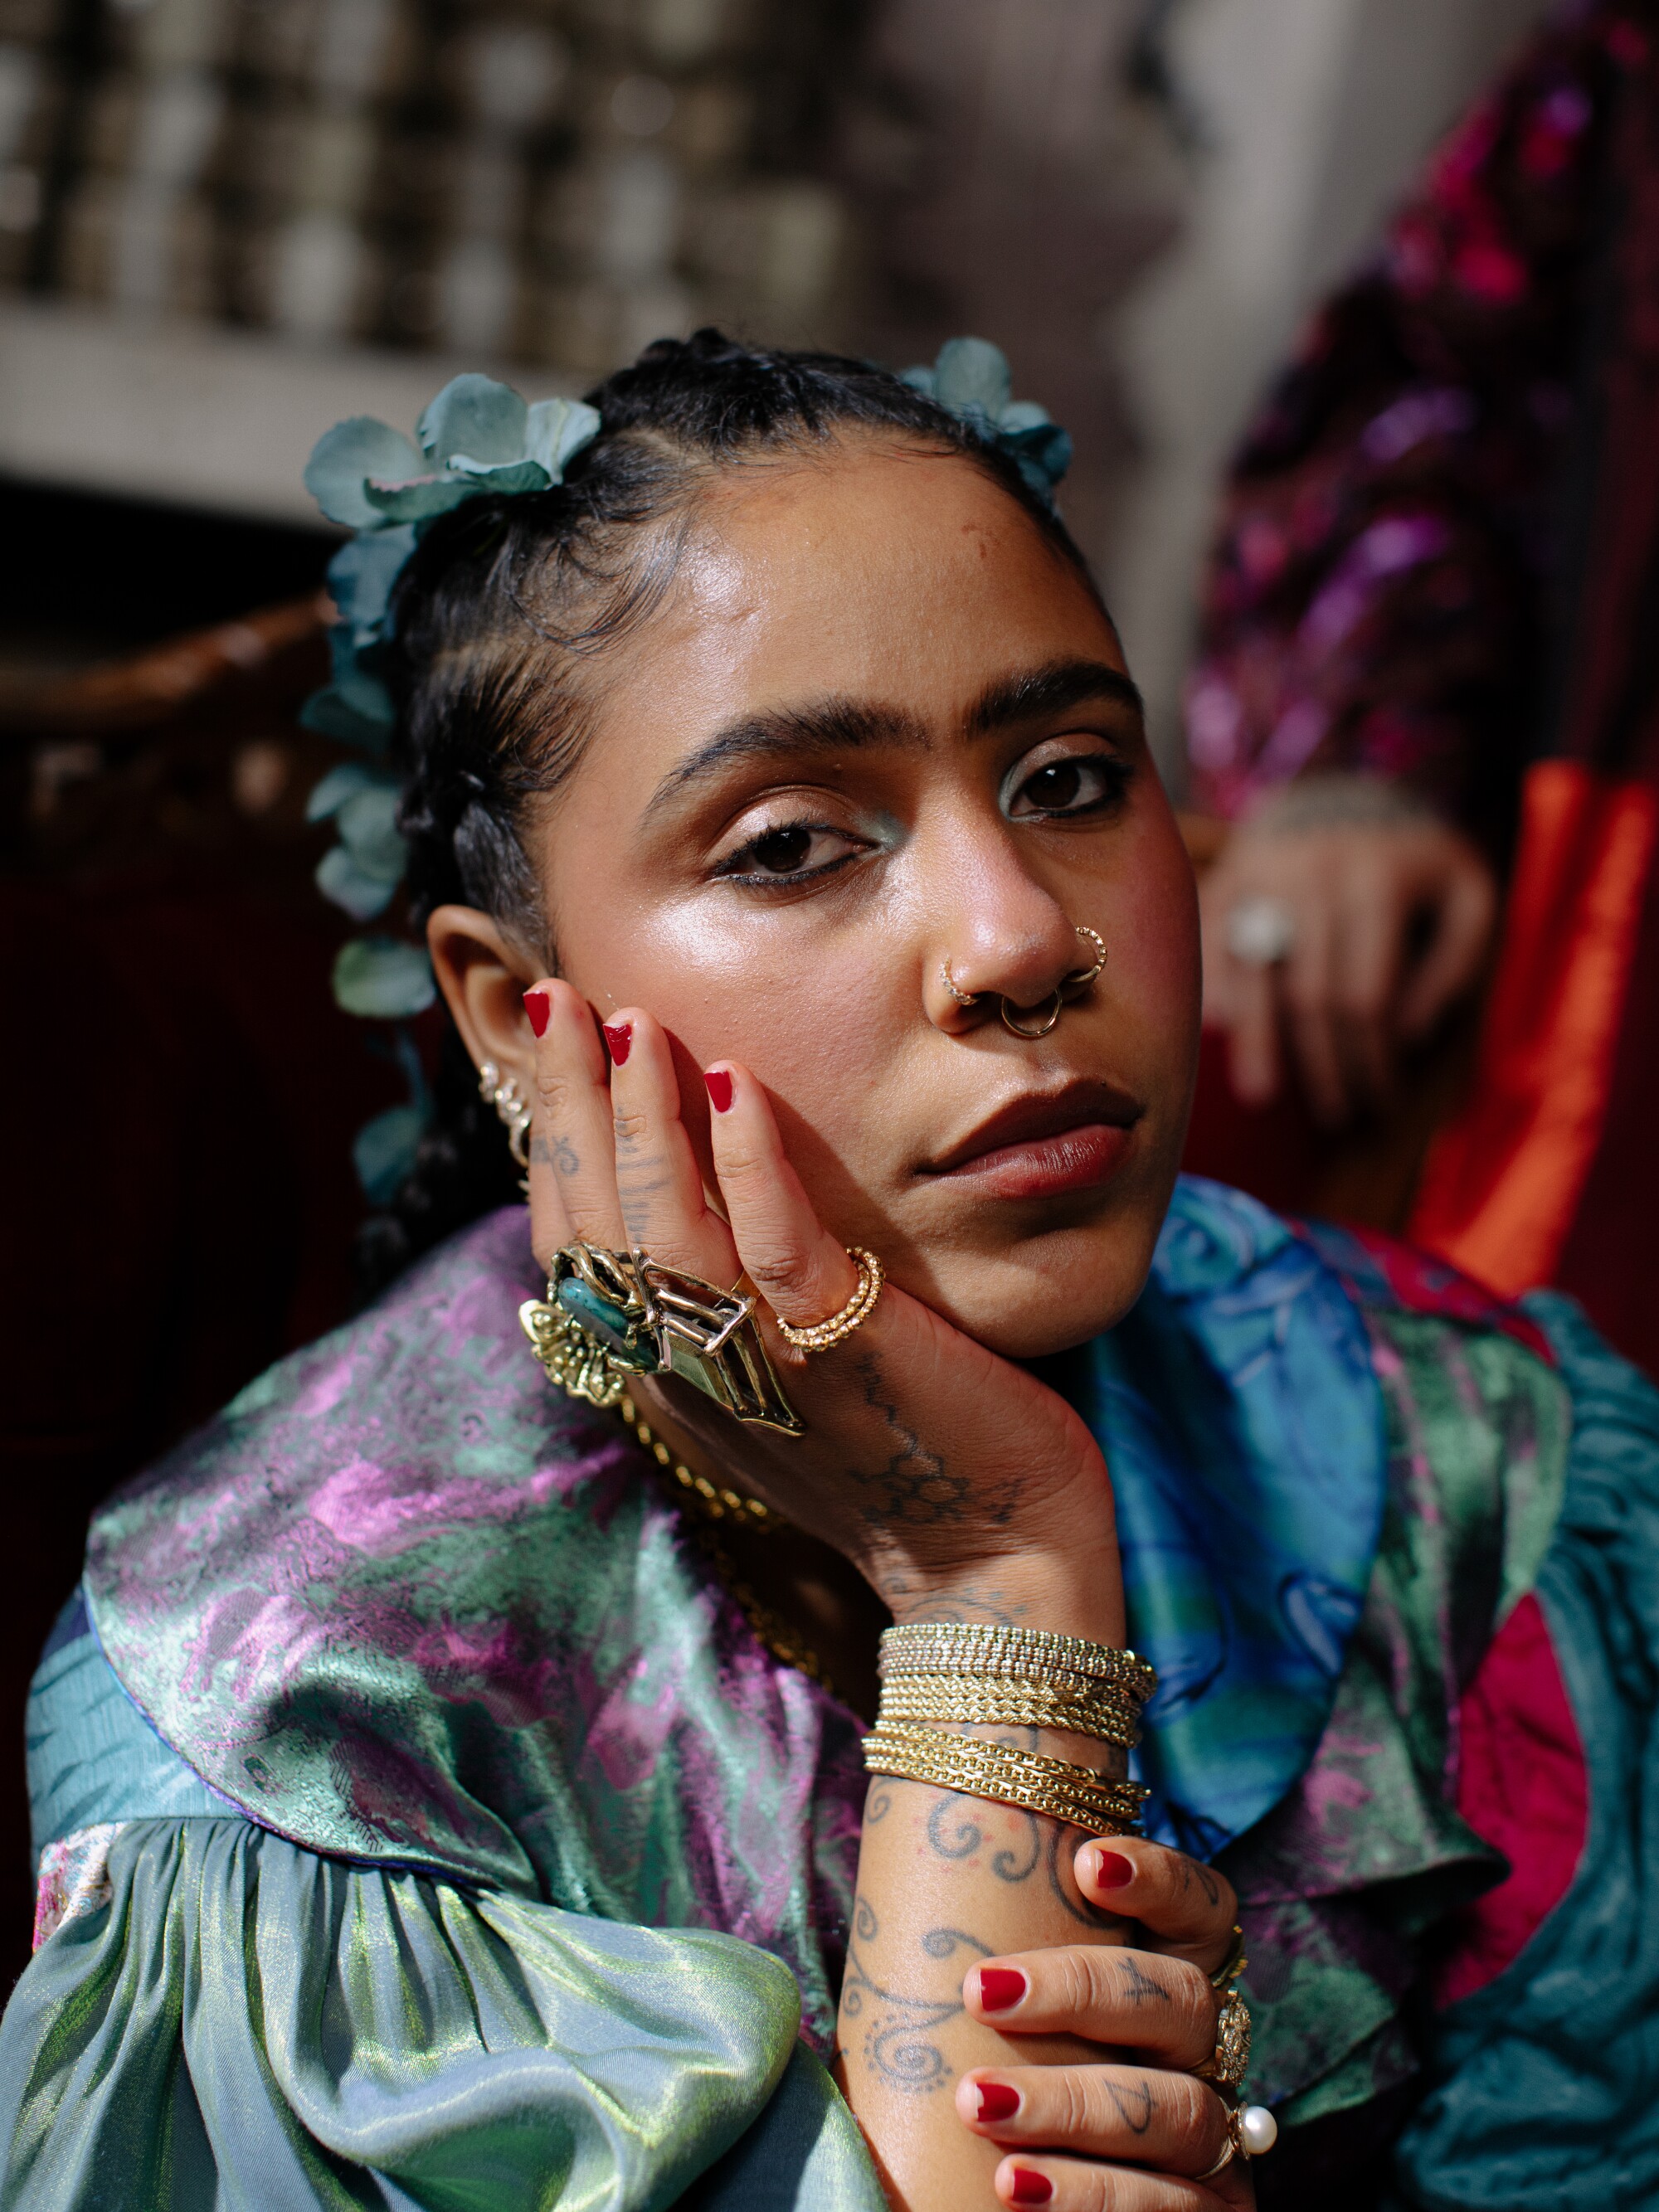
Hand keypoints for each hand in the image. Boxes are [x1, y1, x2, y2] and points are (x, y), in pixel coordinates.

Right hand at [523, 981, 1121, 1629]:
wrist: (991, 1561)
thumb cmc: (890, 1452)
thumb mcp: (769, 1378)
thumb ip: (710, 1301)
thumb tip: (673, 1186)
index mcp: (658, 1379)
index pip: (567, 1243)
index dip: (547, 1137)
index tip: (546, 1038)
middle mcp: (685, 1379)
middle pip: (594, 1225)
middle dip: (567, 1101)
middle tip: (557, 994)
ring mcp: (759, 1371)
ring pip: (664, 1234)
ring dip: (640, 1119)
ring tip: (631, 1022)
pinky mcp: (842, 1359)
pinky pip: (775, 1252)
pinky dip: (749, 1165)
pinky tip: (737, 1082)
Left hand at [954, 1837, 1256, 2207]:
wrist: (1000, 2207)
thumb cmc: (999, 2095)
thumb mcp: (1002, 2033)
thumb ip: (992, 1984)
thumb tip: (892, 1925)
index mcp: (1167, 1990)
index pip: (1201, 1912)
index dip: (1162, 1879)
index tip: (1087, 1863)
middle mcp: (1203, 2058)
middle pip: (1184, 1999)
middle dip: (1082, 1988)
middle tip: (981, 1990)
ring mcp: (1214, 2143)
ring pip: (1179, 2107)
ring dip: (1071, 2102)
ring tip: (976, 2102)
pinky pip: (1171, 2206)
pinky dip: (1090, 2192)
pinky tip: (1015, 2183)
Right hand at [1199, 780, 1494, 1124]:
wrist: (1345, 795)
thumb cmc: (1415, 865)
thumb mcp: (1468, 897)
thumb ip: (1456, 965)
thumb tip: (1406, 1034)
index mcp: (1377, 880)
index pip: (1366, 994)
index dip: (1373, 1058)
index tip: (1382, 1101)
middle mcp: (1312, 874)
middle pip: (1309, 994)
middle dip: (1324, 1064)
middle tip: (1337, 1115)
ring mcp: (1260, 875)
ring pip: (1251, 973)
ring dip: (1257, 1042)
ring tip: (1262, 1097)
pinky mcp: (1225, 880)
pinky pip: (1211, 951)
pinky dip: (1216, 998)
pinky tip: (1220, 1041)